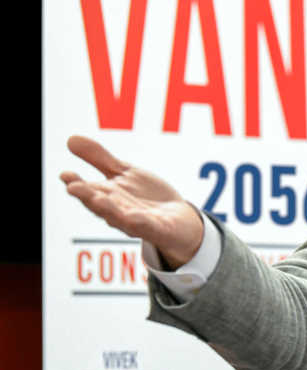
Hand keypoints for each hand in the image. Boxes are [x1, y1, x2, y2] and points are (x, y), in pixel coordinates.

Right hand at [60, 135, 202, 268]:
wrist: (179, 220)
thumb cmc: (146, 197)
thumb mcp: (125, 173)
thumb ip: (100, 159)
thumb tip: (70, 139)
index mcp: (108, 197)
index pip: (88, 190)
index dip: (75, 183)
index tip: (64, 174)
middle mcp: (118, 212)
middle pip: (100, 205)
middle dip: (87, 196)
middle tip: (72, 187)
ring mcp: (138, 223)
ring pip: (120, 218)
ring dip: (108, 210)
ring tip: (97, 198)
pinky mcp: (159, 230)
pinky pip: (149, 227)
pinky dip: (141, 223)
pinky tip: (136, 217)